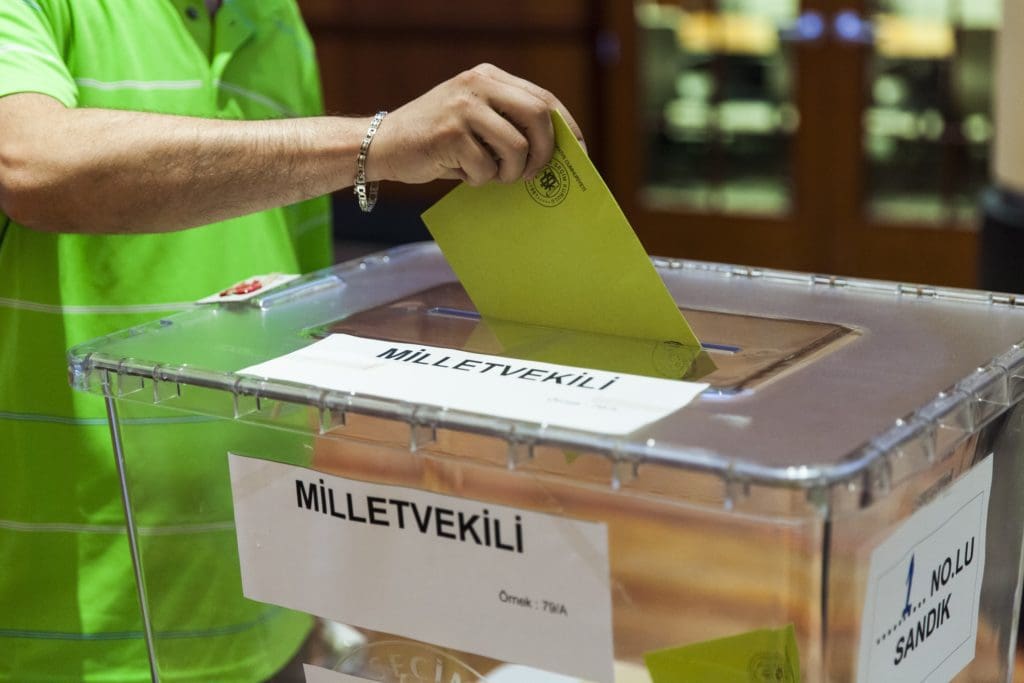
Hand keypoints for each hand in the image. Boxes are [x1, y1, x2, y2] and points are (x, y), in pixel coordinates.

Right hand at [367, 63, 584, 186]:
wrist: (382, 145)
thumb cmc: (436, 140)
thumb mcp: (475, 119)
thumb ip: (509, 125)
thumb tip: (554, 155)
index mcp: (489, 77)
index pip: (544, 99)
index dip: (567, 129)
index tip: (578, 154)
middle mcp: (478, 85)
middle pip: (538, 116)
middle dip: (545, 153)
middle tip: (534, 174)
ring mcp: (463, 107)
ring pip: (517, 146)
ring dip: (509, 172)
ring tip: (491, 175)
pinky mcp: (450, 134)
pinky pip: (486, 167)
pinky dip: (478, 179)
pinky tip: (461, 172)